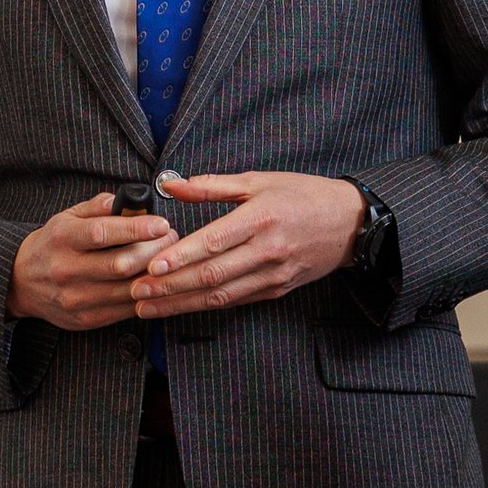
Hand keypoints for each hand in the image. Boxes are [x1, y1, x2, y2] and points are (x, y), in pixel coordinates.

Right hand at [7, 192, 177, 331]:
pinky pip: (126, 309)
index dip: (136, 229)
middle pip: (121, 264)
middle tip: (172, 239)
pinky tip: (156, 282)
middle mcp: (67, 269)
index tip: (161, 224)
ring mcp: (76, 298)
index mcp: (63, 238)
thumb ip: (99, 206)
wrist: (19, 282)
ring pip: (128, 290)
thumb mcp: (67, 218)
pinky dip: (146, 295)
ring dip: (156, 275)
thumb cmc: (52, 245)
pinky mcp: (86, 319)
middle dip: (154, 251)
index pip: (103, 233)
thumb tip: (133, 200)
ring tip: (169, 259)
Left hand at [132, 171, 364, 319]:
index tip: (151, 267)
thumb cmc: (303, 195)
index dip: (181, 257)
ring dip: (181, 303)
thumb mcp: (260, 180)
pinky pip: (235, 301)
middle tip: (137, 293)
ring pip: (220, 295)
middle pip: (212, 275)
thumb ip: (213, 186)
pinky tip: (180, 306)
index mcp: (261, 218)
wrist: (350, 223)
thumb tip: (172, 184)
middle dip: (170, 287)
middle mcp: (268, 250)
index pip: (215, 242)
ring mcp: (273, 275)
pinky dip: (204, 305)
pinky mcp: (276, 290)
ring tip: (148, 307)